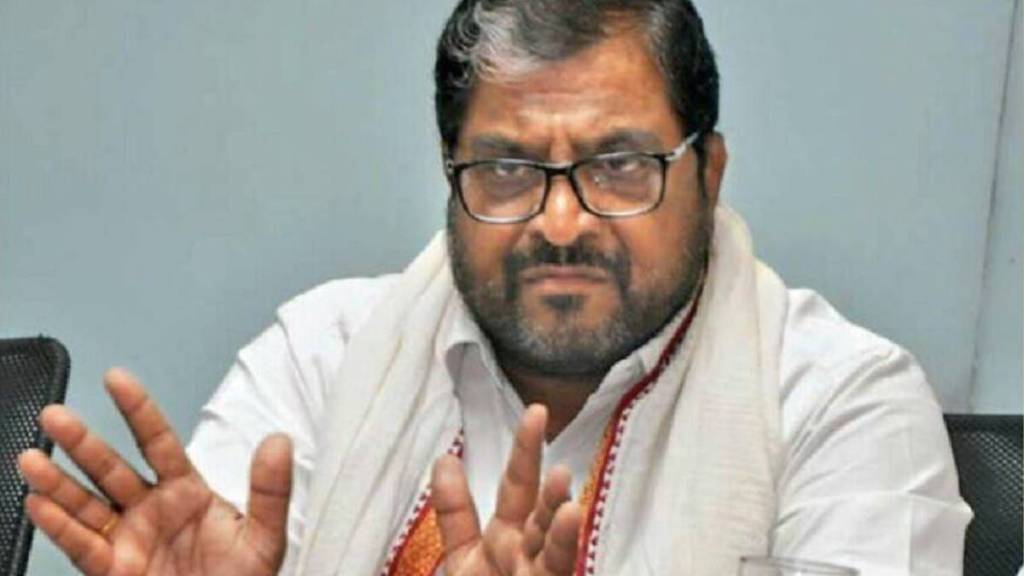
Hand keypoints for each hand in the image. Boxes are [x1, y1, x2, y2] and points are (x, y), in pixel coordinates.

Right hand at [17, 368, 292, 575]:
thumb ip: (270, 490)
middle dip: (83, 441)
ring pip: (87, 504)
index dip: (137, 409)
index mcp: (187, 492)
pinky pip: (81, 546)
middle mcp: (152, 510)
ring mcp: (129, 539)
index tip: (116, 378)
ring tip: (31, 458)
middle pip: (111, 468)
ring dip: (58, 482)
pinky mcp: (113, 571)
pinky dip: (58, 527)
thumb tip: (279, 442)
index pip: (158, 442)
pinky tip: (39, 505)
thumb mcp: (265, 536)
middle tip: (56, 415)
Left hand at [431, 405, 580, 575]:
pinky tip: (570, 520)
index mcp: (508, 536)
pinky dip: (564, 545)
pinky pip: (560, 567)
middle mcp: (529, 551)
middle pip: (542, 511)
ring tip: (564, 488)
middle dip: (551, 487)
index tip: (537, 411)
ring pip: (555, 544)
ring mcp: (541, 574)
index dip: (525, 449)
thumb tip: (445, 459)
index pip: (519, 483)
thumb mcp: (462, 556)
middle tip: (561, 465)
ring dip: (559, 518)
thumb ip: (455, 512)